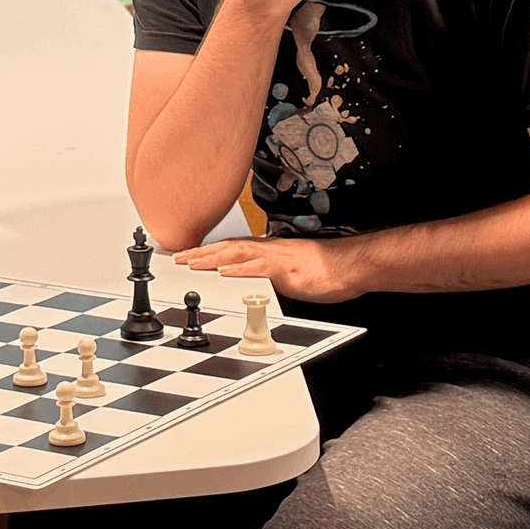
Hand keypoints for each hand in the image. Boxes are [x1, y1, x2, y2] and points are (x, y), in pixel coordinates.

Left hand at [174, 235, 356, 302]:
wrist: (351, 265)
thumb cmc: (327, 268)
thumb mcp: (293, 270)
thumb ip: (273, 273)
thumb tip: (258, 280)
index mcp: (270, 250)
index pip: (232, 248)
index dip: (208, 251)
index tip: (188, 255)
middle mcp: (270, 249)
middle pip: (228, 248)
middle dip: (201, 253)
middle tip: (178, 259)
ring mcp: (278, 259)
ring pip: (237, 255)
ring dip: (212, 259)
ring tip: (191, 264)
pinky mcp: (288, 271)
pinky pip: (259, 269)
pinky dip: (240, 271)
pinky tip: (225, 274)